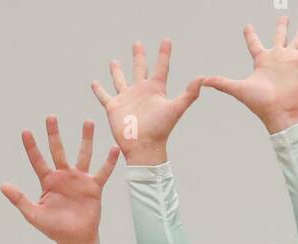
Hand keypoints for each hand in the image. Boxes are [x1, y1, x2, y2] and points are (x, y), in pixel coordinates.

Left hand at [0, 117, 118, 243]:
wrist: (75, 240)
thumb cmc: (54, 229)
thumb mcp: (34, 214)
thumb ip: (19, 199)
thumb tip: (2, 185)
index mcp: (48, 181)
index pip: (37, 160)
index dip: (31, 147)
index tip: (25, 131)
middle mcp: (63, 176)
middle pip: (58, 150)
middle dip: (54, 134)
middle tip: (50, 117)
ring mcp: (79, 180)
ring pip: (83, 154)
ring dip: (86, 139)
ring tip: (87, 122)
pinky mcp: (93, 187)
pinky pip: (103, 171)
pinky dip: (109, 161)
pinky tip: (114, 148)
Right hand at [91, 38, 201, 164]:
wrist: (144, 148)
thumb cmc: (161, 130)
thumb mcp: (176, 109)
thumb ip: (189, 94)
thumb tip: (203, 78)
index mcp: (155, 89)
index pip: (161, 66)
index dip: (164, 53)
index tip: (166, 40)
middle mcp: (140, 91)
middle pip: (139, 69)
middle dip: (139, 56)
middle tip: (137, 43)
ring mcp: (126, 99)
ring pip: (120, 80)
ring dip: (117, 71)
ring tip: (114, 61)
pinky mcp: (114, 108)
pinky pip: (104, 96)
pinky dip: (99, 90)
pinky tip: (94, 83)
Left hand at [203, 17, 297, 133]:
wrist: (279, 112)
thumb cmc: (260, 103)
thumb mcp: (238, 88)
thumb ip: (221, 82)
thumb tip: (202, 81)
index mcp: (261, 61)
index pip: (254, 44)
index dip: (250, 35)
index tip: (247, 27)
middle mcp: (276, 58)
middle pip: (280, 37)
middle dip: (282, 26)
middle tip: (284, 17)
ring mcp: (289, 59)